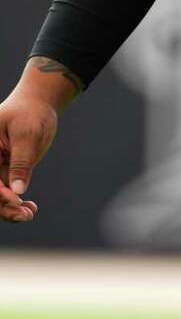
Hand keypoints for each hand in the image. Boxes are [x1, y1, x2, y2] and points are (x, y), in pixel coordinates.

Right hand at [0, 91, 58, 223]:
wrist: (39, 104)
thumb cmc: (31, 113)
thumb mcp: (27, 133)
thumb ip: (20, 161)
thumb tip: (16, 192)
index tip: (14, 199)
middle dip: (3, 207)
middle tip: (25, 215)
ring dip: (10, 209)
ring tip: (29, 214)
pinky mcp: (5, 172)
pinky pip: (7, 193)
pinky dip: (16, 203)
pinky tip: (30, 208)